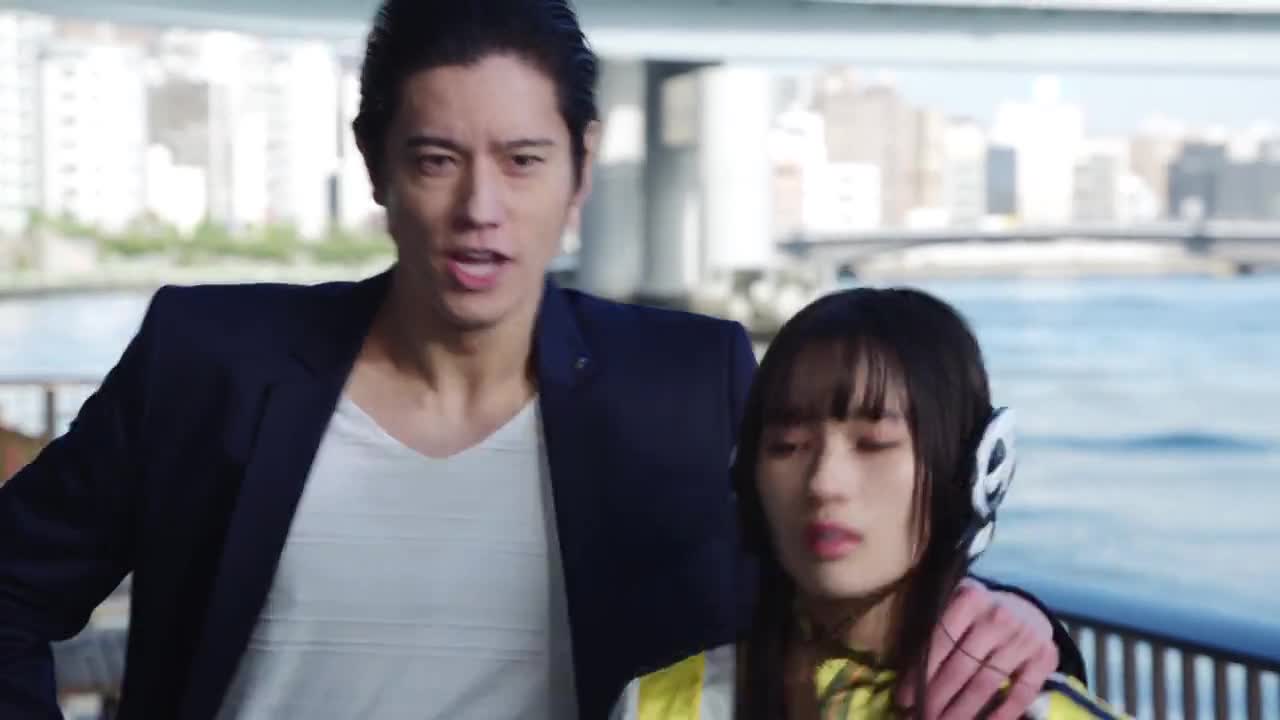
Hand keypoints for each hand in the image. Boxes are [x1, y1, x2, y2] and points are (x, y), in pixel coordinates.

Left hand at [896, 578, 1057, 719]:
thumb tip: (902, 669)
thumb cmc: (978, 612)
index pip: (939, 642)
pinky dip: (999, 716)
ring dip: (960, 711)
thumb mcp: (954, 604)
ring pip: (985, 684)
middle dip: (936, 698)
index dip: (919, 674)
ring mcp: (1024, 638)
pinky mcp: (1045, 658)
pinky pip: (1019, 695)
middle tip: (920, 717)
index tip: (904, 699)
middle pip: (960, 667)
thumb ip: (932, 626)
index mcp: (970, 598)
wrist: (1026, 609)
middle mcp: (999, 616)